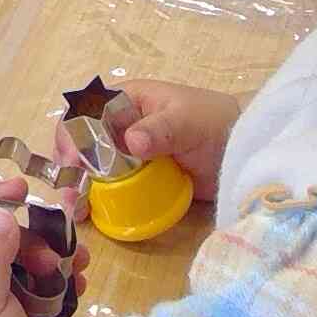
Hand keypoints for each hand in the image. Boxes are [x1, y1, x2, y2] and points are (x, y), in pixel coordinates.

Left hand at [0, 176, 79, 316]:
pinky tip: (83, 282)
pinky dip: (66, 279)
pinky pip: (50, 286)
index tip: (22, 186)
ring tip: (81, 260)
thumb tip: (3, 212)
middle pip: (5, 240)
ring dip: (58, 254)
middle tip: (59, 244)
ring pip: (32, 261)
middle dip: (35, 236)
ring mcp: (5, 303)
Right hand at [63, 80, 239, 202]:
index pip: (85, 113)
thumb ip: (160, 129)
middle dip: (71, 166)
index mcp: (126, 102)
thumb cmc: (215, 124)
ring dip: (81, 186)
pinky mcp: (140, 180)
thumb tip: (131, 141)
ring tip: (79, 209)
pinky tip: (94, 214)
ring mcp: (128, 156)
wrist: (245, 151)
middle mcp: (120, 127)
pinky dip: (101, 200)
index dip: (72, 135)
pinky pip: (113, 188)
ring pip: (92, 168)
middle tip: (71, 192)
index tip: (72, 162)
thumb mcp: (187, 122)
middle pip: (81, 143)